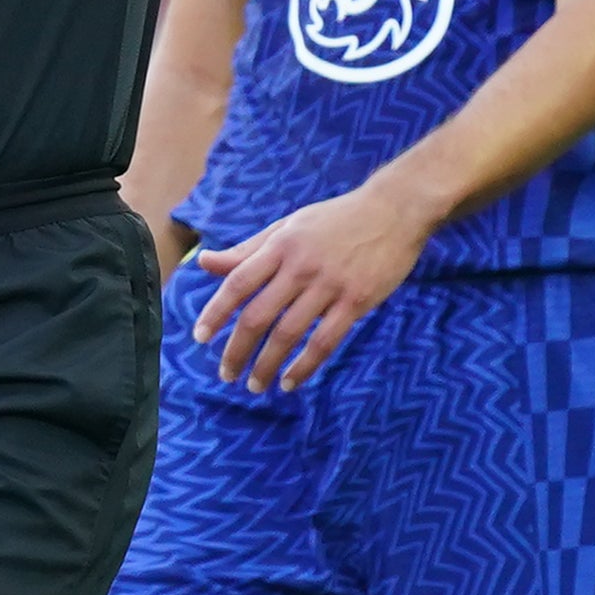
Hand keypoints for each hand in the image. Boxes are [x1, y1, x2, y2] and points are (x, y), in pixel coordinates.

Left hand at [191, 175, 439, 392]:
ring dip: (267, 364)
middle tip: (226, 374)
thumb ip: (247, 250)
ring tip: (255, 385)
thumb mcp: (288, 226)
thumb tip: (204, 263)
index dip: (216, 312)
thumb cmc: (336, 218)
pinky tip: (290, 381)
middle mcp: (300, 266)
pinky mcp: (357, 301)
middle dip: (237, 350)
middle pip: (258, 315)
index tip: (200, 337)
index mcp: (280, 245)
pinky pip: (325, 341)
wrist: (395, 209)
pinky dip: (304, 366)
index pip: (238, 283)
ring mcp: (330, 285)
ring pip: (288, 334)